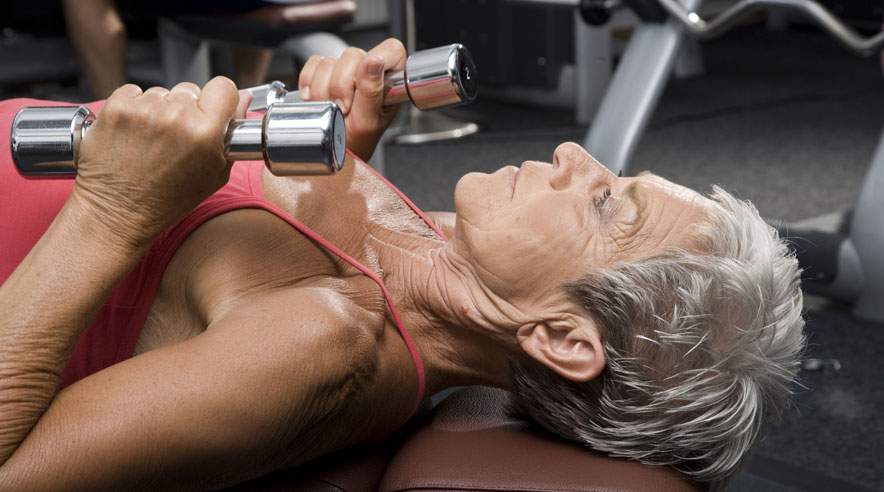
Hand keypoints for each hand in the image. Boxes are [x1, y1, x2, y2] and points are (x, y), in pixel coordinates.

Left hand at [71, 77, 250, 249]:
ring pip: (161, 92)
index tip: (213, 110)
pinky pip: (133, 92)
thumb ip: (233, 134)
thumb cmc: (168, 200)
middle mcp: (176, 116)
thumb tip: (243, 99)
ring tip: (152, 140)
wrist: (118, 212)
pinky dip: (134, 107)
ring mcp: (143, 110)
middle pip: (191, 89)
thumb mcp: (215, 173)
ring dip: (159, 109)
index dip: (221, 98)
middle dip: (187, 108)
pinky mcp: (116, 108)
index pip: (223, 86)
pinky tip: (134, 134)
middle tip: (177, 137)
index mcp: (206, 132)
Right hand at [297, 38, 406, 160]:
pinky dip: (309, 83)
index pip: (391, 50)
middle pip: (353, 55)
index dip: (375, 62)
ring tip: (330, 109)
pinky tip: (316, 100)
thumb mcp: (367, 122)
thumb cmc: (355, 143)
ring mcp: (346, 71)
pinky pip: (313, 64)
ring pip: (330, 61)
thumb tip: (374, 61)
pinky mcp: (325, 72)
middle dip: (341, 85)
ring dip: (323, 90)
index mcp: (389, 82)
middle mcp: (369, 72)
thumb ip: (372, 91)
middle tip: (342, 108)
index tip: (361, 84)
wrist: (330, 153)